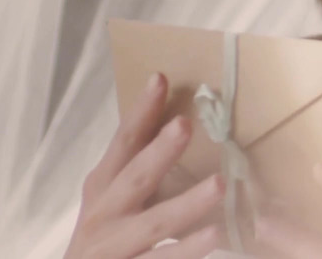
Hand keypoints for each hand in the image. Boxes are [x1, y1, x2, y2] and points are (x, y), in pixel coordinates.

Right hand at [64, 72, 226, 258]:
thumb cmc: (104, 237)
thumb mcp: (111, 199)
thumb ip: (137, 166)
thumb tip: (176, 122)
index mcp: (103, 187)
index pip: (123, 143)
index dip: (141, 112)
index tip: (160, 79)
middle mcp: (105, 214)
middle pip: (134, 178)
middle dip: (158, 152)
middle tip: (185, 124)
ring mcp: (115, 247)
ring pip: (153, 223)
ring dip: (187, 203)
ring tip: (219, 184)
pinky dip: (187, 249)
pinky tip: (213, 234)